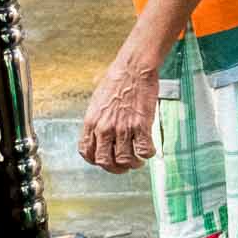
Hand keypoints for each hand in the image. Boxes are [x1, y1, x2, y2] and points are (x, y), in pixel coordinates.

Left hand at [79, 54, 159, 173]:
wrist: (134, 68)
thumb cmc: (117, 78)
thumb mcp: (97, 99)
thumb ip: (97, 118)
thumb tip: (100, 128)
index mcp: (91, 122)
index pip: (87, 152)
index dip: (96, 161)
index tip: (105, 160)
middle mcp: (104, 128)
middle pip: (105, 162)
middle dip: (115, 169)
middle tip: (124, 166)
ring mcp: (122, 128)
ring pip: (124, 160)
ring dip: (133, 164)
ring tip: (139, 160)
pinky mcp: (141, 125)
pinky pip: (143, 150)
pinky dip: (147, 154)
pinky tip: (150, 150)